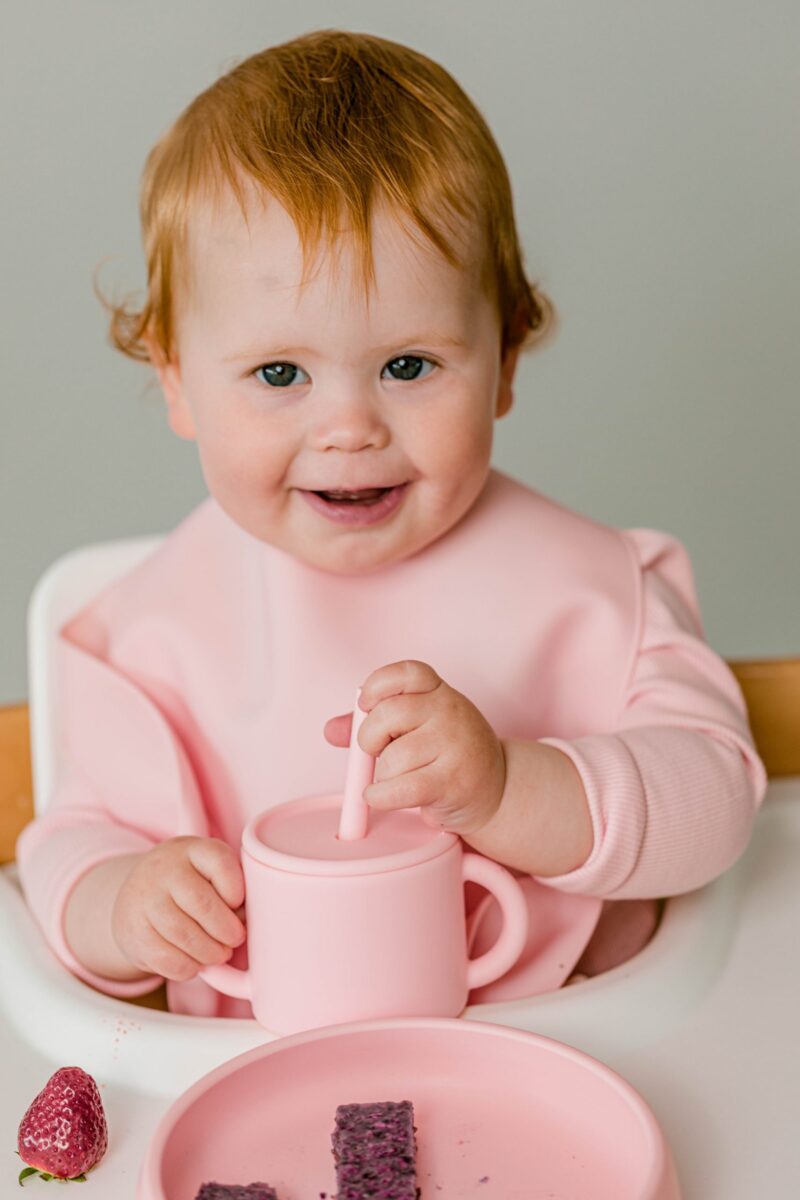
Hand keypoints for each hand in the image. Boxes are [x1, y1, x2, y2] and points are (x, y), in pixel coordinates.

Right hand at [111, 836, 245, 981]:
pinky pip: (166, 958)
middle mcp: (164, 869)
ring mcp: (145, 899)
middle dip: (226, 930)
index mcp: (192, 849)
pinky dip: (188, 967)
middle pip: (202, 903)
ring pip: (184, 934)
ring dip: (209, 952)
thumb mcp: (210, 872)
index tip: (240, 905)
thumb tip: (244, 921)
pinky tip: (194, 962)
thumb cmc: (190, 885)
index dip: (237, 890)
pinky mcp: (134, 931)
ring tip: (219, 954)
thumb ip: (232, 888)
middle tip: (235, 940)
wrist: (137, 895)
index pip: (220, 863)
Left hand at [324, 660, 505, 835]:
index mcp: (439, 692)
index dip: (377, 685)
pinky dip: (380, 796)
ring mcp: (454, 745)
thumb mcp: (418, 727)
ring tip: (401, 778)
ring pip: (392, 758)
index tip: (367, 704)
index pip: (406, 673)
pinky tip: (381, 796)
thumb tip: (331, 730)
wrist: (498, 789)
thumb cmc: (450, 755)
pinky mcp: (452, 781)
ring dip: (383, 775)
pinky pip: (400, 788)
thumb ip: (374, 723)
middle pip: (388, 715)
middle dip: (370, 738)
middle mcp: (450, 711)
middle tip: (377, 751)